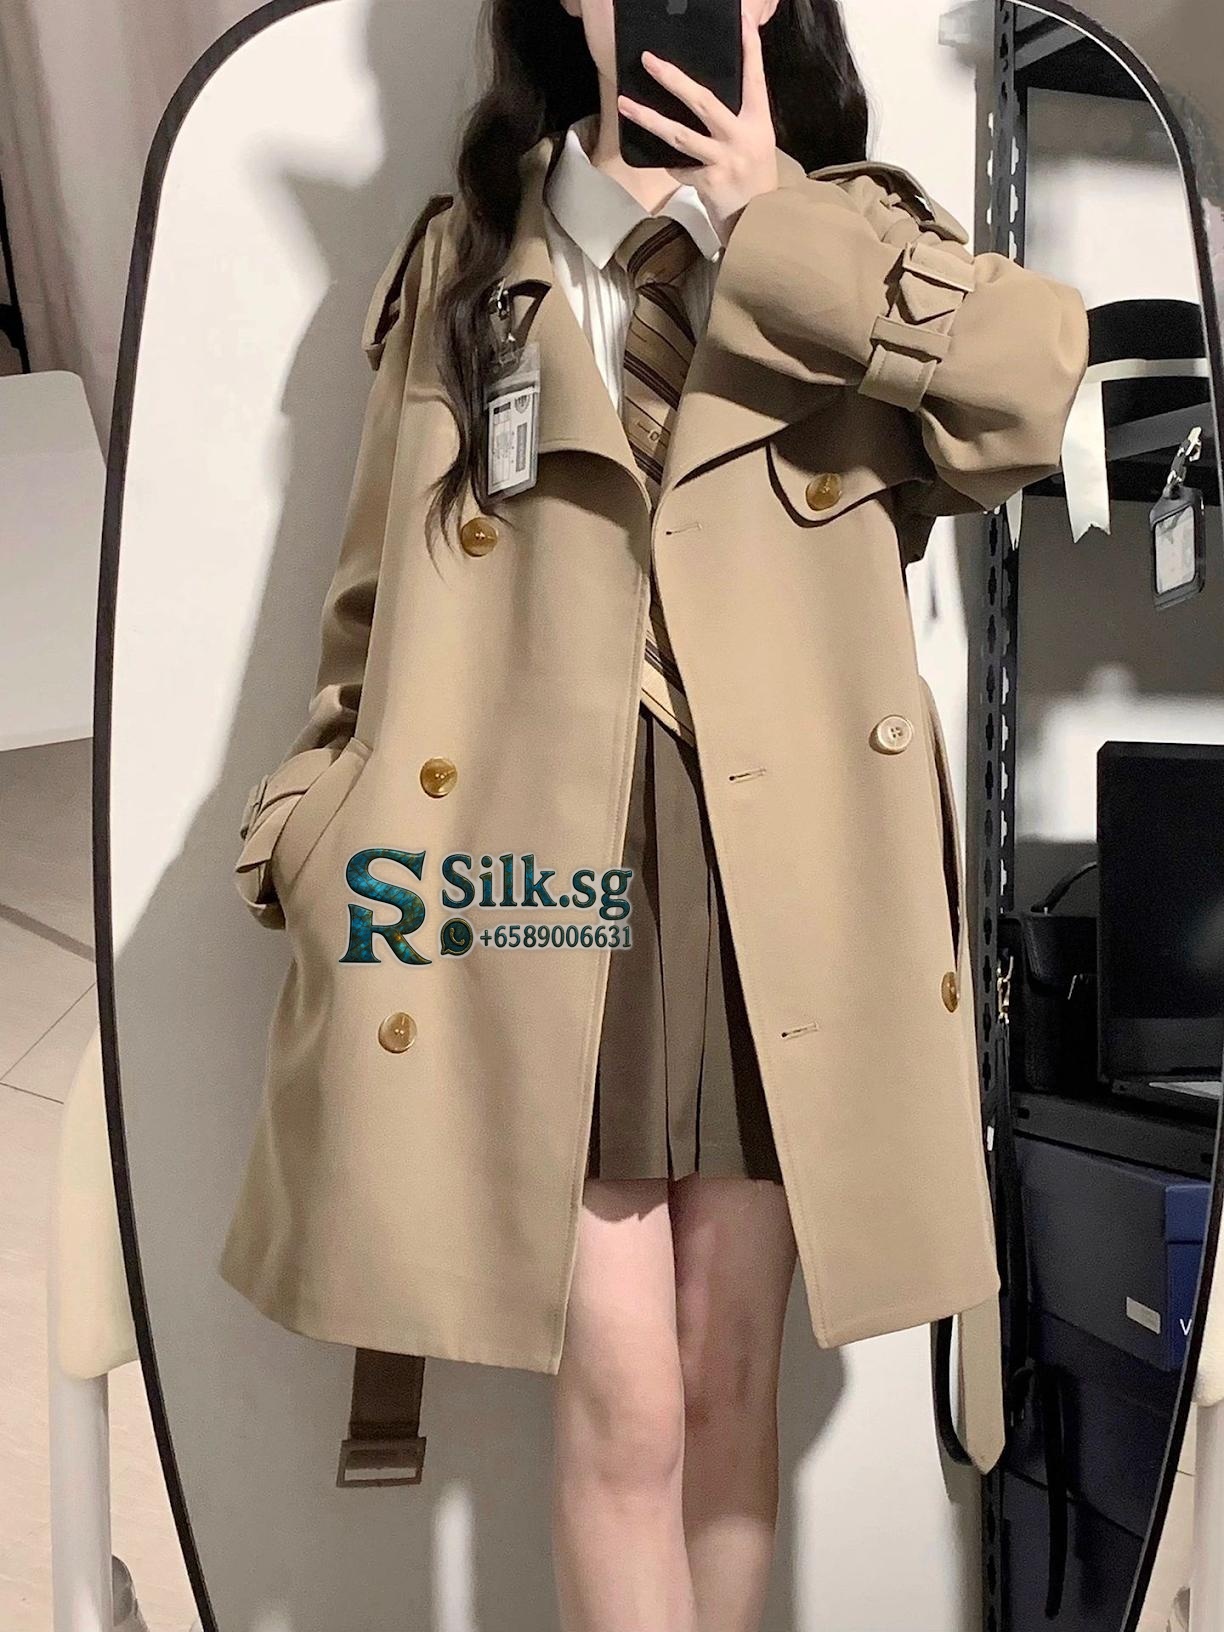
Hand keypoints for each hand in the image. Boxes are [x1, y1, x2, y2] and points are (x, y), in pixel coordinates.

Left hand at [616, 5, 777, 245]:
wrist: (758, 223)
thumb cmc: (754, 179)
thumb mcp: (756, 142)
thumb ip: (737, 118)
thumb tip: (703, 96)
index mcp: (758, 122)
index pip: (753, 78)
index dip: (748, 49)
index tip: (740, 21)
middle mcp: (742, 137)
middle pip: (703, 101)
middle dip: (673, 79)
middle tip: (649, 60)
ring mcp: (724, 160)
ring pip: (679, 135)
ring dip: (649, 119)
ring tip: (624, 104)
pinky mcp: (709, 182)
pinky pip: (679, 168)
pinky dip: (670, 165)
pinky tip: (662, 162)